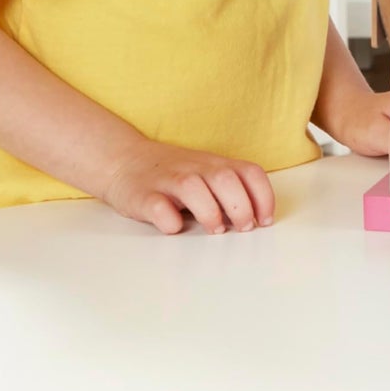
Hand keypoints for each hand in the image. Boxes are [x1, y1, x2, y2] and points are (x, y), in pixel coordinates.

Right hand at [101, 139, 274, 235]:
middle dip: (240, 206)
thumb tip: (254, 220)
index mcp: (214, 164)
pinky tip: (175, 227)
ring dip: (210, 212)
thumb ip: (229, 191)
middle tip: (244, 228)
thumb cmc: (174, 175)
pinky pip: (158, 206)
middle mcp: (194, 168)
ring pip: (193, 188)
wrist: (124, 161)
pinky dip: (168, 219)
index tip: (265, 220)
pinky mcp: (143, 195)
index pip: (249, 172)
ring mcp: (168, 180)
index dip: (263, 196)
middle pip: (225, 179)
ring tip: (215, 229)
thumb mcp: (207, 175)